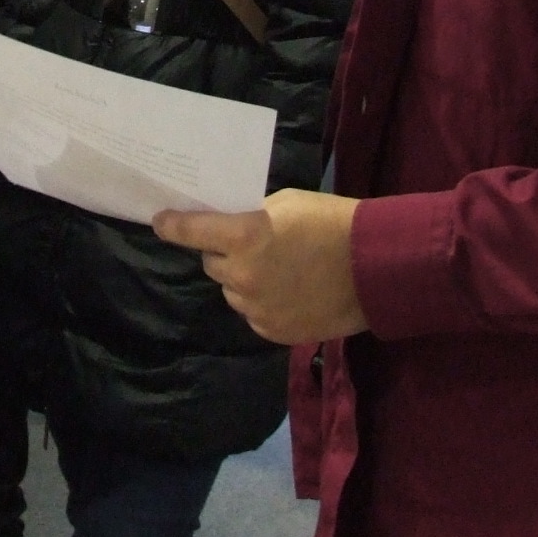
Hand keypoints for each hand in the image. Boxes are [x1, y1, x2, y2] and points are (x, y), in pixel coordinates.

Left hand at [154, 188, 368, 344]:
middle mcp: (242, 277)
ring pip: (232, 292)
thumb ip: (253, 217)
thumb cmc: (333, 222)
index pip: (192, 232)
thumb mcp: (287, 205)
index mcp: (244, 238)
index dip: (172, 226)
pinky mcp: (273, 331)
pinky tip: (290, 292)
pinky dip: (263, 303)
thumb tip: (233, 228)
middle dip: (225, 253)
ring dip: (243, 281)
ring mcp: (257, 309)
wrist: (377, 267)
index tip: (160, 222)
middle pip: (212, 264)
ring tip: (278, 272)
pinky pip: (253, 314)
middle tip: (250, 245)